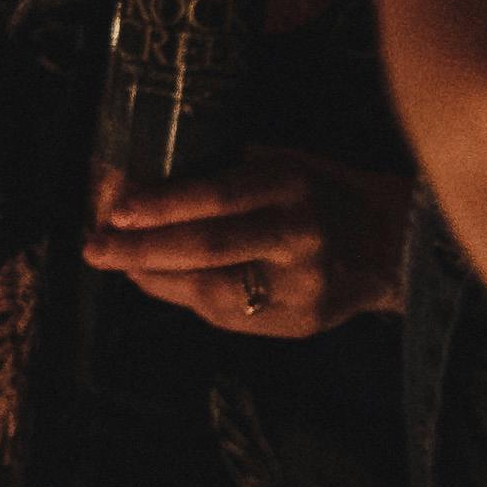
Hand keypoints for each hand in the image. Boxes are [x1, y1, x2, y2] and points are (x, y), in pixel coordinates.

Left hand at [89, 148, 407, 335]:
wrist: (392, 243)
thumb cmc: (321, 191)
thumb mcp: (284, 162)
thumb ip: (225, 170)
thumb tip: (140, 175)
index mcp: (294, 184)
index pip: (217, 196)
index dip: (162, 203)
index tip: (114, 206)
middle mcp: (300, 237)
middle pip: (208, 249)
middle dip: (141, 250)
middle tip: (94, 246)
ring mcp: (303, 286)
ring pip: (214, 291)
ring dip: (154, 278)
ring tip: (116, 264)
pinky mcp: (301, 323)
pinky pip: (230, 316)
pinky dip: (185, 298)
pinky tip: (156, 281)